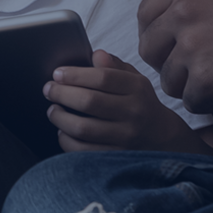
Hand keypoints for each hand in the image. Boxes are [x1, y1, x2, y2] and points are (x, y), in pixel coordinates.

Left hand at [44, 51, 208, 153]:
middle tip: (49, 90)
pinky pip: (83, 151)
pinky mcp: (116, 157)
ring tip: (53, 110)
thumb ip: (114, 66)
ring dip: (60, 118)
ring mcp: (125, 137)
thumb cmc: (141, 104)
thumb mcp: (134, 80)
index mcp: (137, 89)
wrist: (163, 139)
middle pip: (89, 102)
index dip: (76, 74)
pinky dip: (67, 140)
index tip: (57, 74)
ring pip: (83, 128)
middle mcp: (133, 113)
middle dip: (62, 94)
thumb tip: (95, 55)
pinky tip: (63, 131)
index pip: (102, 78)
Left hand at [137, 0, 212, 113]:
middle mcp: (184, 13)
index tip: (170, 48)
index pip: (145, 16)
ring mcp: (194, 47)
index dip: (156, 37)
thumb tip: (164, 32)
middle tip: (196, 71)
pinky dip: (212, 103)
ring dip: (193, 87)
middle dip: (170, 65)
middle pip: (150, 51)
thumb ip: (190, 5)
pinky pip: (193, 102)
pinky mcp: (208, 80)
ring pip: (170, 82)